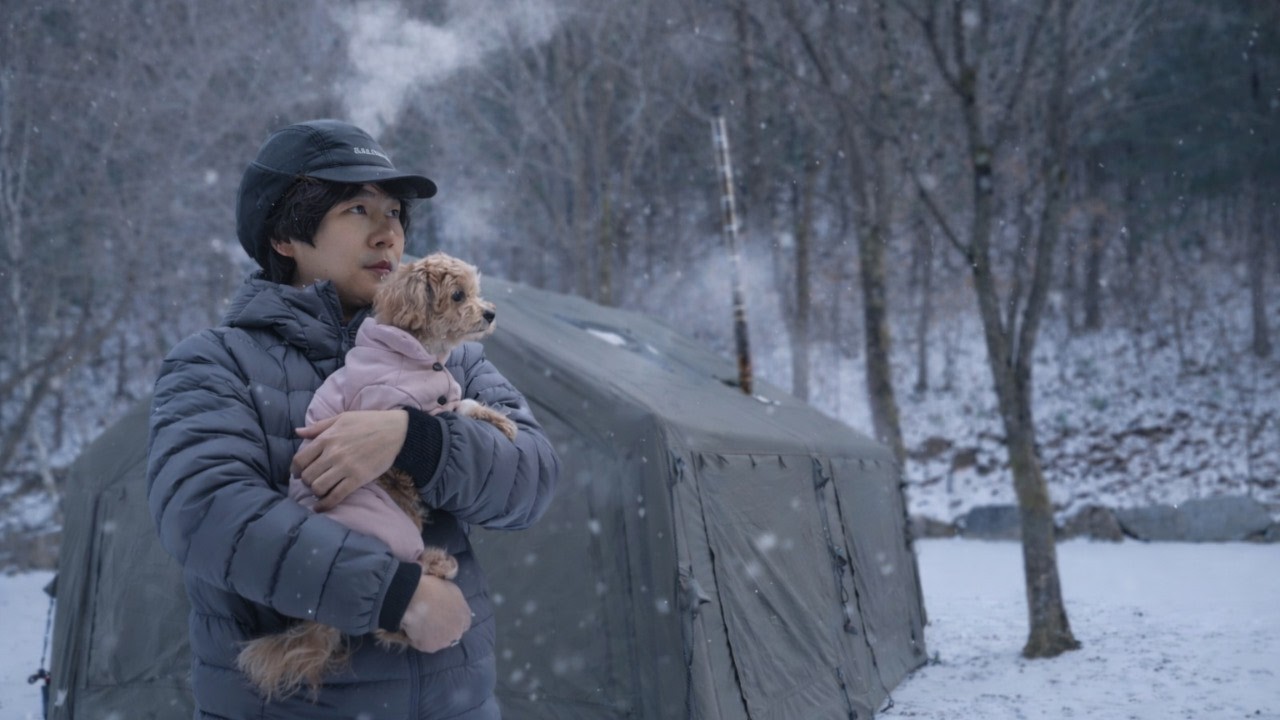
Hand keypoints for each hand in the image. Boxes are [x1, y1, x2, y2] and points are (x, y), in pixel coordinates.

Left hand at [292, 410, 407, 511]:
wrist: (396, 430)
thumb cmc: (369, 421)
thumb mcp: (342, 418)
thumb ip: (318, 426)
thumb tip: (297, 432)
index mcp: (327, 438)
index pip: (300, 459)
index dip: (296, 469)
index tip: (298, 473)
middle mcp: (333, 453)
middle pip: (307, 476)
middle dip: (306, 482)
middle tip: (312, 482)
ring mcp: (345, 467)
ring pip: (318, 487)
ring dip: (316, 492)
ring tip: (320, 490)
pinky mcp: (358, 479)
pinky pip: (336, 496)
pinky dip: (325, 504)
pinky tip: (320, 507)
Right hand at [400, 575, 471, 652]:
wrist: (416, 598)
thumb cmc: (433, 588)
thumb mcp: (450, 589)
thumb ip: (454, 601)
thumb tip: (450, 604)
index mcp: (465, 615)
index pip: (464, 623)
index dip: (452, 620)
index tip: (443, 616)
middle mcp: (457, 631)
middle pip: (451, 633)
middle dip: (443, 629)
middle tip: (429, 620)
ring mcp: (444, 641)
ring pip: (437, 641)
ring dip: (430, 635)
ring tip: (417, 624)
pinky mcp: (429, 648)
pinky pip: (421, 644)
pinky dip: (415, 639)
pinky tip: (409, 628)